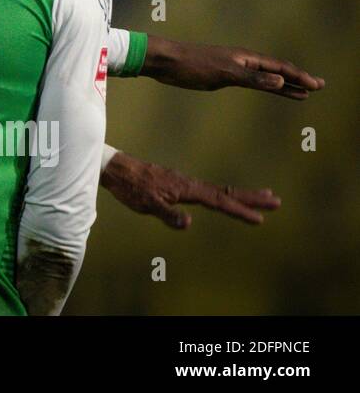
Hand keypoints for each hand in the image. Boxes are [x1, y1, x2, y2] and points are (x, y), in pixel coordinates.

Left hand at [101, 150, 279, 228]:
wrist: (117, 169)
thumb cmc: (131, 187)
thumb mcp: (147, 204)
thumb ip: (167, 214)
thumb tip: (188, 223)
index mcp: (186, 189)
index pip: (218, 201)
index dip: (239, 211)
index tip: (260, 218)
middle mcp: (189, 184)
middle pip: (225, 192)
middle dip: (251, 198)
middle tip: (276, 201)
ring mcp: (185, 183)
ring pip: (218, 189)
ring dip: (241, 194)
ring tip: (262, 196)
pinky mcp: (178, 184)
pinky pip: (207, 190)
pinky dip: (222, 193)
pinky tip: (224, 197)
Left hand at [143, 37, 323, 99]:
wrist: (166, 61)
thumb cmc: (193, 65)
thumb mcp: (224, 74)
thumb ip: (252, 79)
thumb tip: (281, 81)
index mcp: (247, 58)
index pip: (280, 68)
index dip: (299, 77)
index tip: (316, 86)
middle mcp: (244, 61)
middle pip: (277, 71)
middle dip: (298, 79)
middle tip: (318, 86)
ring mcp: (235, 68)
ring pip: (267, 77)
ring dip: (285, 85)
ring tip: (302, 92)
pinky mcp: (224, 76)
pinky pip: (253, 82)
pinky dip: (266, 87)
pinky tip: (271, 90)